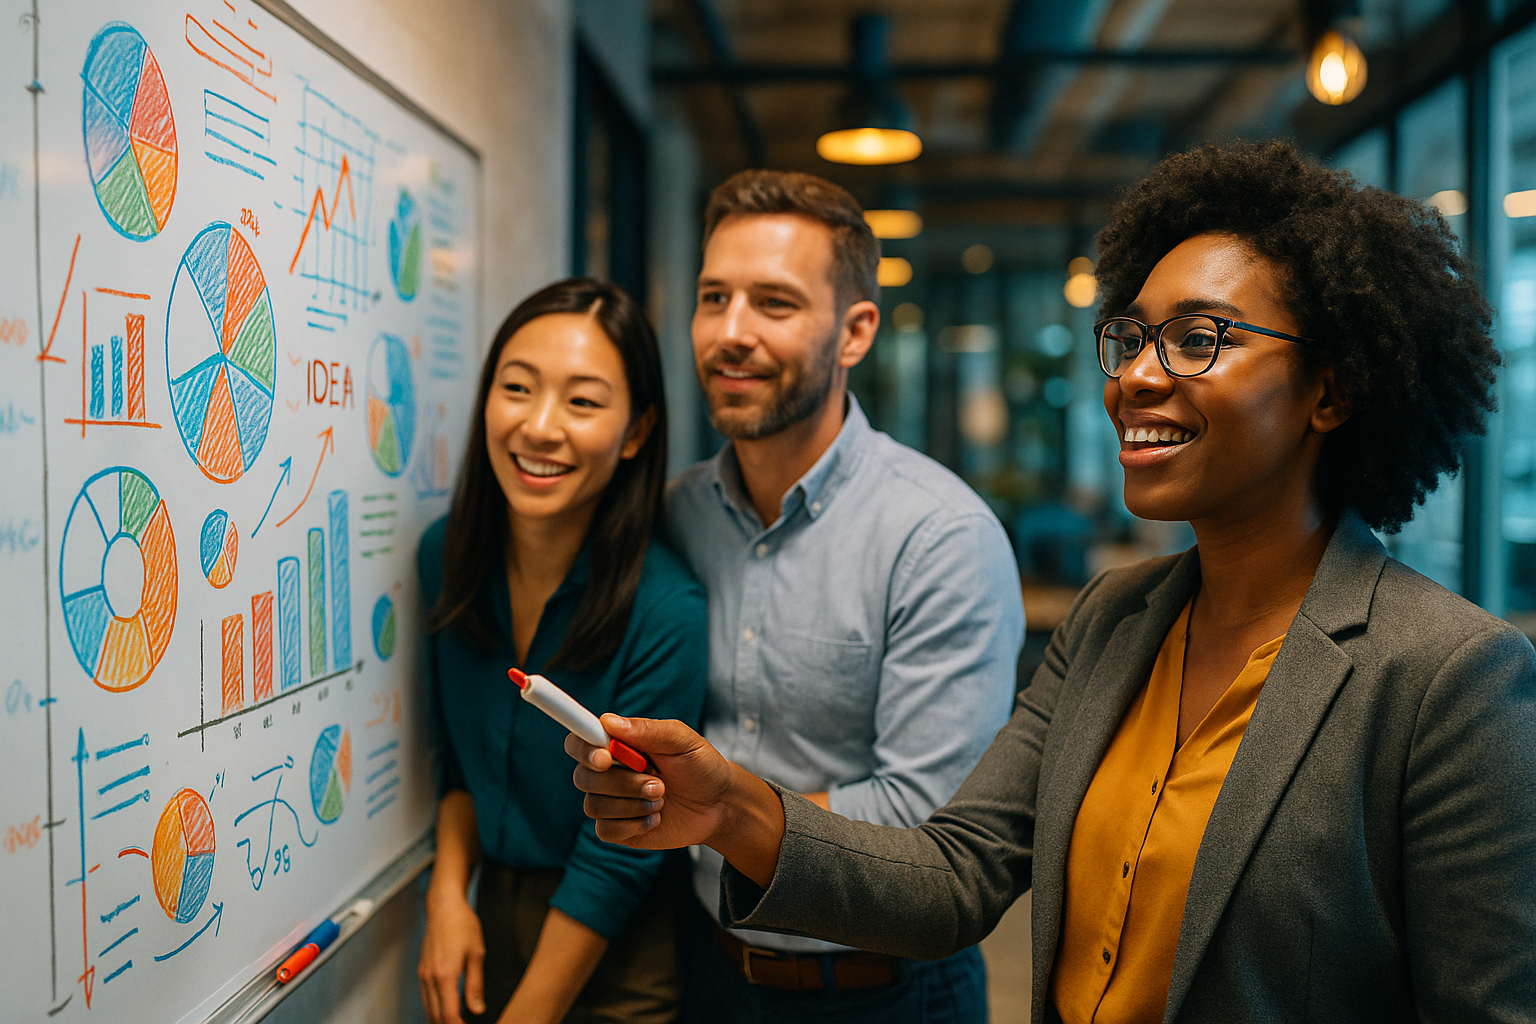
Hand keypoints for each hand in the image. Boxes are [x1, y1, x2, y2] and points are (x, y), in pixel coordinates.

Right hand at [418, 889, 485, 1023]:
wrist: (444, 906)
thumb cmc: (462, 925)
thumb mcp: (476, 954)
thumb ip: (475, 985)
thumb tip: (477, 1009)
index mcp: (445, 975)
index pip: (448, 1014)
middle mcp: (430, 978)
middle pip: (435, 1015)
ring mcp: (423, 975)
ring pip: (428, 1009)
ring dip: (440, 1020)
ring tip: (456, 1022)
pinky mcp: (422, 970)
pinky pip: (425, 997)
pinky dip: (434, 1009)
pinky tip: (445, 1011)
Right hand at [566, 715, 786, 886]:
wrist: (719, 805)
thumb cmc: (701, 766)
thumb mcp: (683, 741)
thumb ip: (647, 730)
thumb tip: (608, 721)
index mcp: (618, 744)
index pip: (579, 741)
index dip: (583, 750)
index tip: (606, 758)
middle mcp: (608, 772)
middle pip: (583, 777)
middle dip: (622, 784)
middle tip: (659, 784)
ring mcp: (611, 801)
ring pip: (594, 806)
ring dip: (632, 804)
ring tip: (662, 799)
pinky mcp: (618, 828)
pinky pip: (605, 830)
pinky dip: (634, 824)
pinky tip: (655, 817)